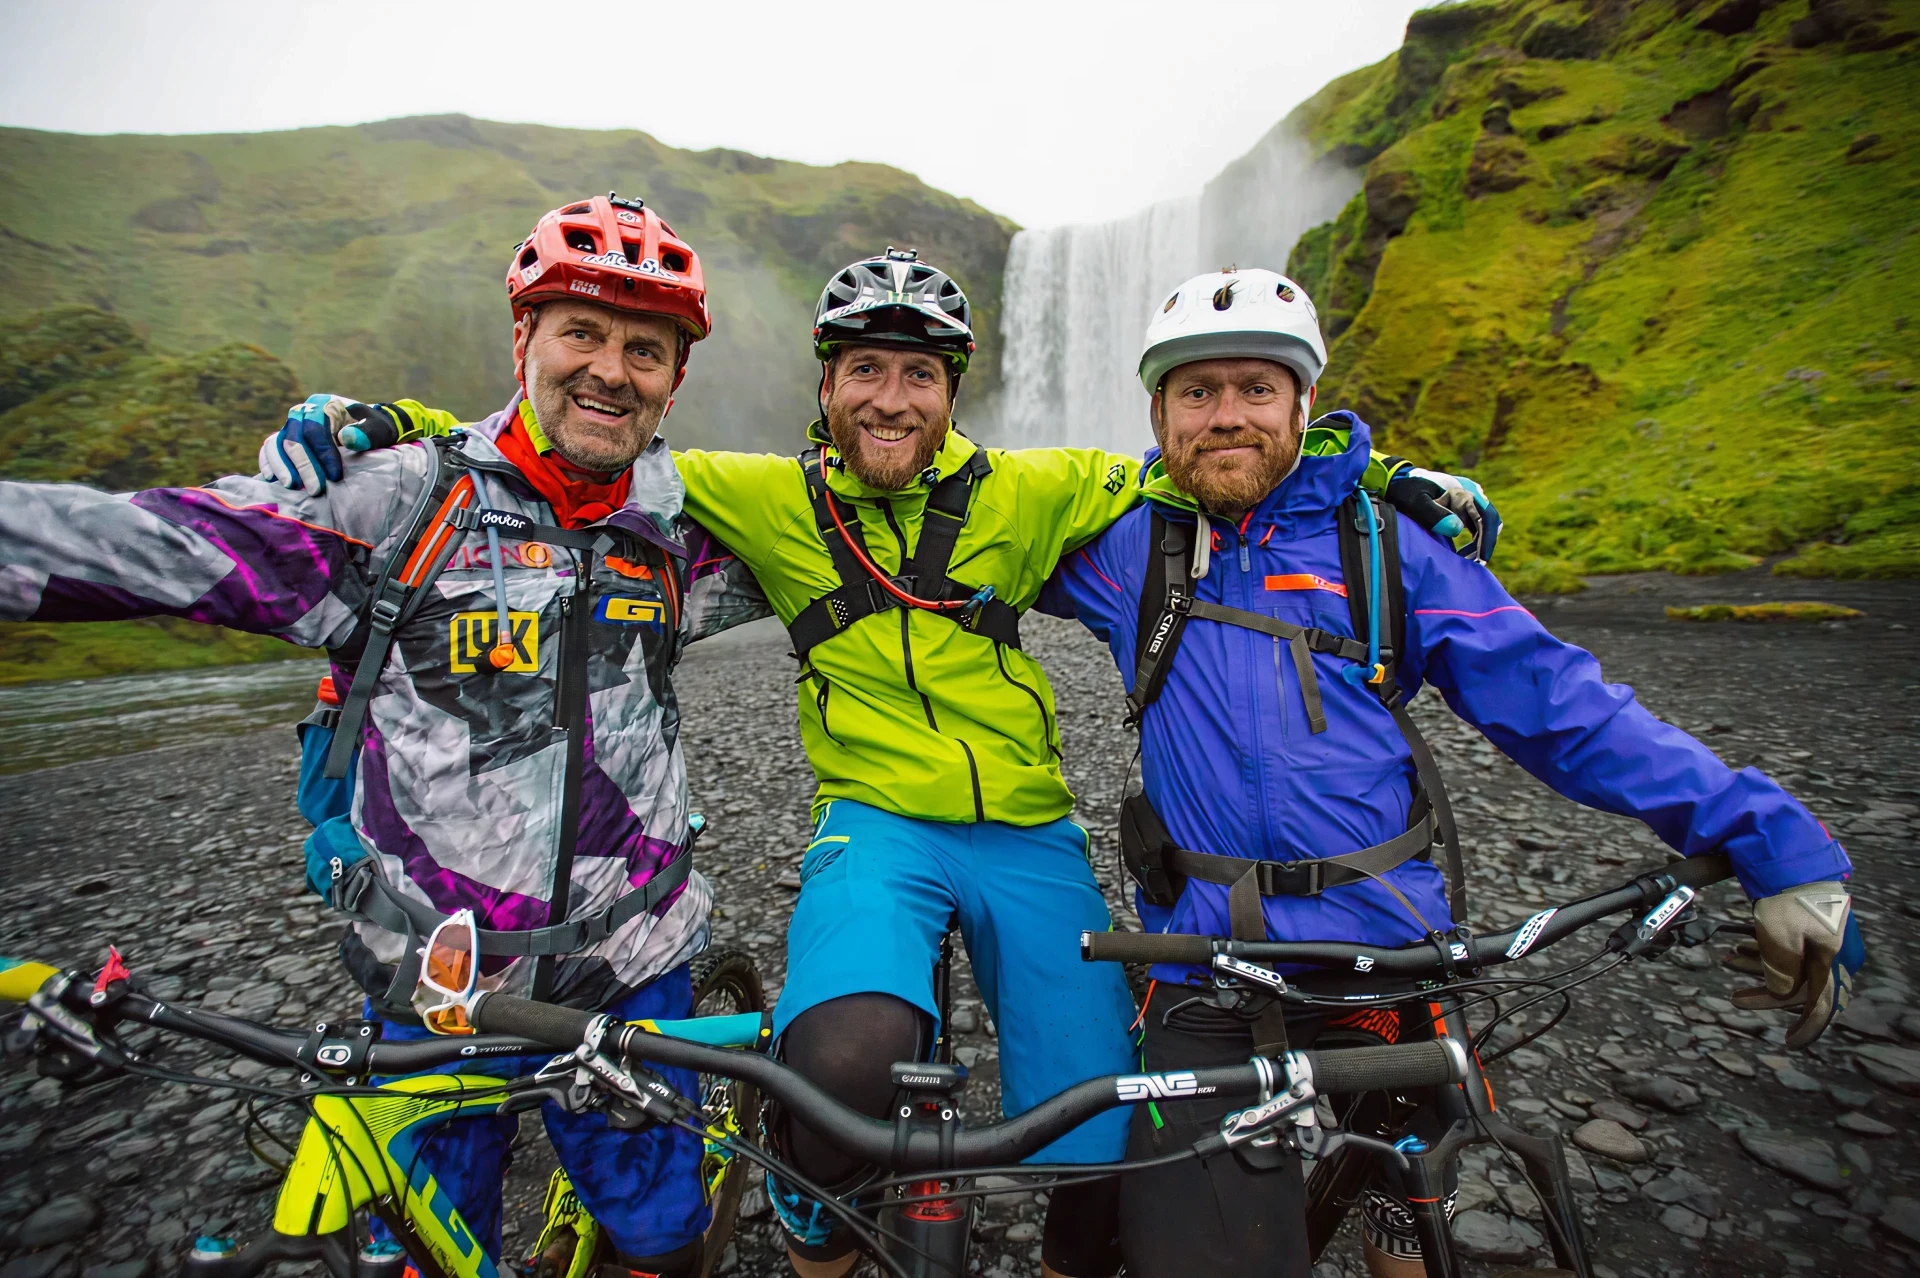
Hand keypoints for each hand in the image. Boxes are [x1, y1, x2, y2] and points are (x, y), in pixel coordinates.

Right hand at [258, 395, 405, 491]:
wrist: (367, 429)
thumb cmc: (374, 430)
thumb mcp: (379, 430)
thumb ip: (367, 433)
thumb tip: (346, 438)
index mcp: (325, 405)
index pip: (316, 429)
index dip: (323, 453)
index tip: (335, 476)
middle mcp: (303, 412)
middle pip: (294, 437)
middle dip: (303, 465)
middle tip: (315, 490)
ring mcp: (292, 425)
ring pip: (276, 442)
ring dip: (282, 466)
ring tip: (292, 487)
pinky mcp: (285, 438)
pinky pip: (270, 447)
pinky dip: (268, 461)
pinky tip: (271, 479)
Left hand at [1383, 460, 1501, 562]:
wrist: (1402, 483)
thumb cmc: (1408, 492)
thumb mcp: (1417, 502)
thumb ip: (1434, 514)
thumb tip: (1459, 529)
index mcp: (1463, 492)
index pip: (1485, 516)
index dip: (1487, 537)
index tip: (1482, 556)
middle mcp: (1471, 495)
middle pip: (1490, 521)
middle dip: (1486, 543)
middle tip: (1478, 563)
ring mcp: (1469, 502)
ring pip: (1485, 525)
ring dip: (1481, 543)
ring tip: (1470, 560)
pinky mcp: (1465, 510)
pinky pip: (1476, 527)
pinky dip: (1474, 541)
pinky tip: (1464, 554)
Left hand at [1730, 880, 1865, 1049]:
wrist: (1786, 853)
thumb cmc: (1785, 896)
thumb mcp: (1778, 940)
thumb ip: (1780, 974)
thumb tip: (1780, 993)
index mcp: (1833, 959)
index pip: (1822, 1004)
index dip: (1807, 1028)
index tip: (1789, 1042)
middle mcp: (1832, 951)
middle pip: (1801, 986)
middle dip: (1767, 993)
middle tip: (1736, 997)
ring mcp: (1819, 937)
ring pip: (1790, 967)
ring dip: (1759, 970)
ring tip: (1729, 963)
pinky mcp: (1805, 923)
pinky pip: (1786, 948)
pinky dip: (1762, 953)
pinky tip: (1738, 950)